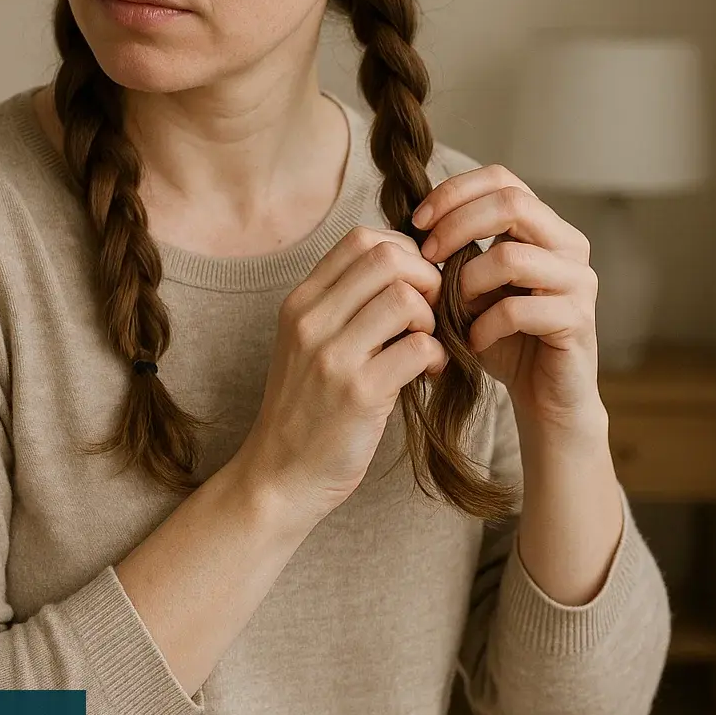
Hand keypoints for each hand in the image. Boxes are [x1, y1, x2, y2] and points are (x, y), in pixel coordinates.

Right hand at [236, 225, 446, 530]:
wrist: (279, 475)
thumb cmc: (306, 408)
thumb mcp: (309, 345)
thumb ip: (344, 305)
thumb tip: (408, 270)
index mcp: (300, 302)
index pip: (360, 239)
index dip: (403, 252)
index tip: (414, 285)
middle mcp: (310, 321)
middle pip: (387, 257)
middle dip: (425, 278)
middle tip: (431, 314)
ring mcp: (332, 356)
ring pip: (405, 297)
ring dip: (432, 319)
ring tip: (427, 345)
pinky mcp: (358, 394)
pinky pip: (418, 347)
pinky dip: (436, 356)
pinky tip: (428, 374)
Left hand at [411, 164, 603, 433]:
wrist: (544, 396)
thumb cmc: (502, 337)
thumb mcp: (473, 287)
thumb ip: (456, 253)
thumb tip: (412, 225)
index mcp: (544, 226)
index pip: (501, 178)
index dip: (454, 192)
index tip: (417, 221)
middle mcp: (569, 244)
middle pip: (511, 203)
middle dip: (457, 226)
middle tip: (425, 256)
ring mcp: (579, 280)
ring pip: (513, 257)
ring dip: (468, 281)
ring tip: (450, 307)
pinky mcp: (577, 319)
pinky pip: (519, 309)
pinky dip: (484, 325)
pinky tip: (471, 341)